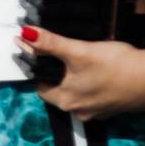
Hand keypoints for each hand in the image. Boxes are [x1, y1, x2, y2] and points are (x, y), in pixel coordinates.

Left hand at [20, 26, 144, 120]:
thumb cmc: (119, 67)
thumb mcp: (79, 51)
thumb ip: (49, 43)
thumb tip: (26, 34)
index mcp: (66, 101)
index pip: (40, 86)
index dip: (39, 69)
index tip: (42, 55)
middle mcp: (79, 111)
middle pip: (57, 90)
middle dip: (58, 73)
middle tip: (65, 56)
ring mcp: (98, 111)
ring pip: (77, 92)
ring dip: (76, 79)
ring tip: (83, 62)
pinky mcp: (113, 107)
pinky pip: (94, 95)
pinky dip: (93, 84)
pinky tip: (101, 71)